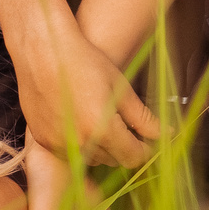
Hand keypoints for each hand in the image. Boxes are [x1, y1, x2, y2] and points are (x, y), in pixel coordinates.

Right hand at [17, 22, 160, 167]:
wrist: (42, 49)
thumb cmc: (83, 61)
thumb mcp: (119, 87)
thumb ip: (142, 117)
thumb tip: (166, 134)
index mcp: (102, 129)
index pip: (133, 157)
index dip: (145, 151)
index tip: (149, 141)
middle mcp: (79, 143)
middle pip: (112, 160)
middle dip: (124, 147)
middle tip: (128, 127)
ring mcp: (58, 144)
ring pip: (90, 158)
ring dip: (101, 147)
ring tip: (103, 121)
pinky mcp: (42, 141)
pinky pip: (68, 152)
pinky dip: (79, 143)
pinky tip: (81, 121)